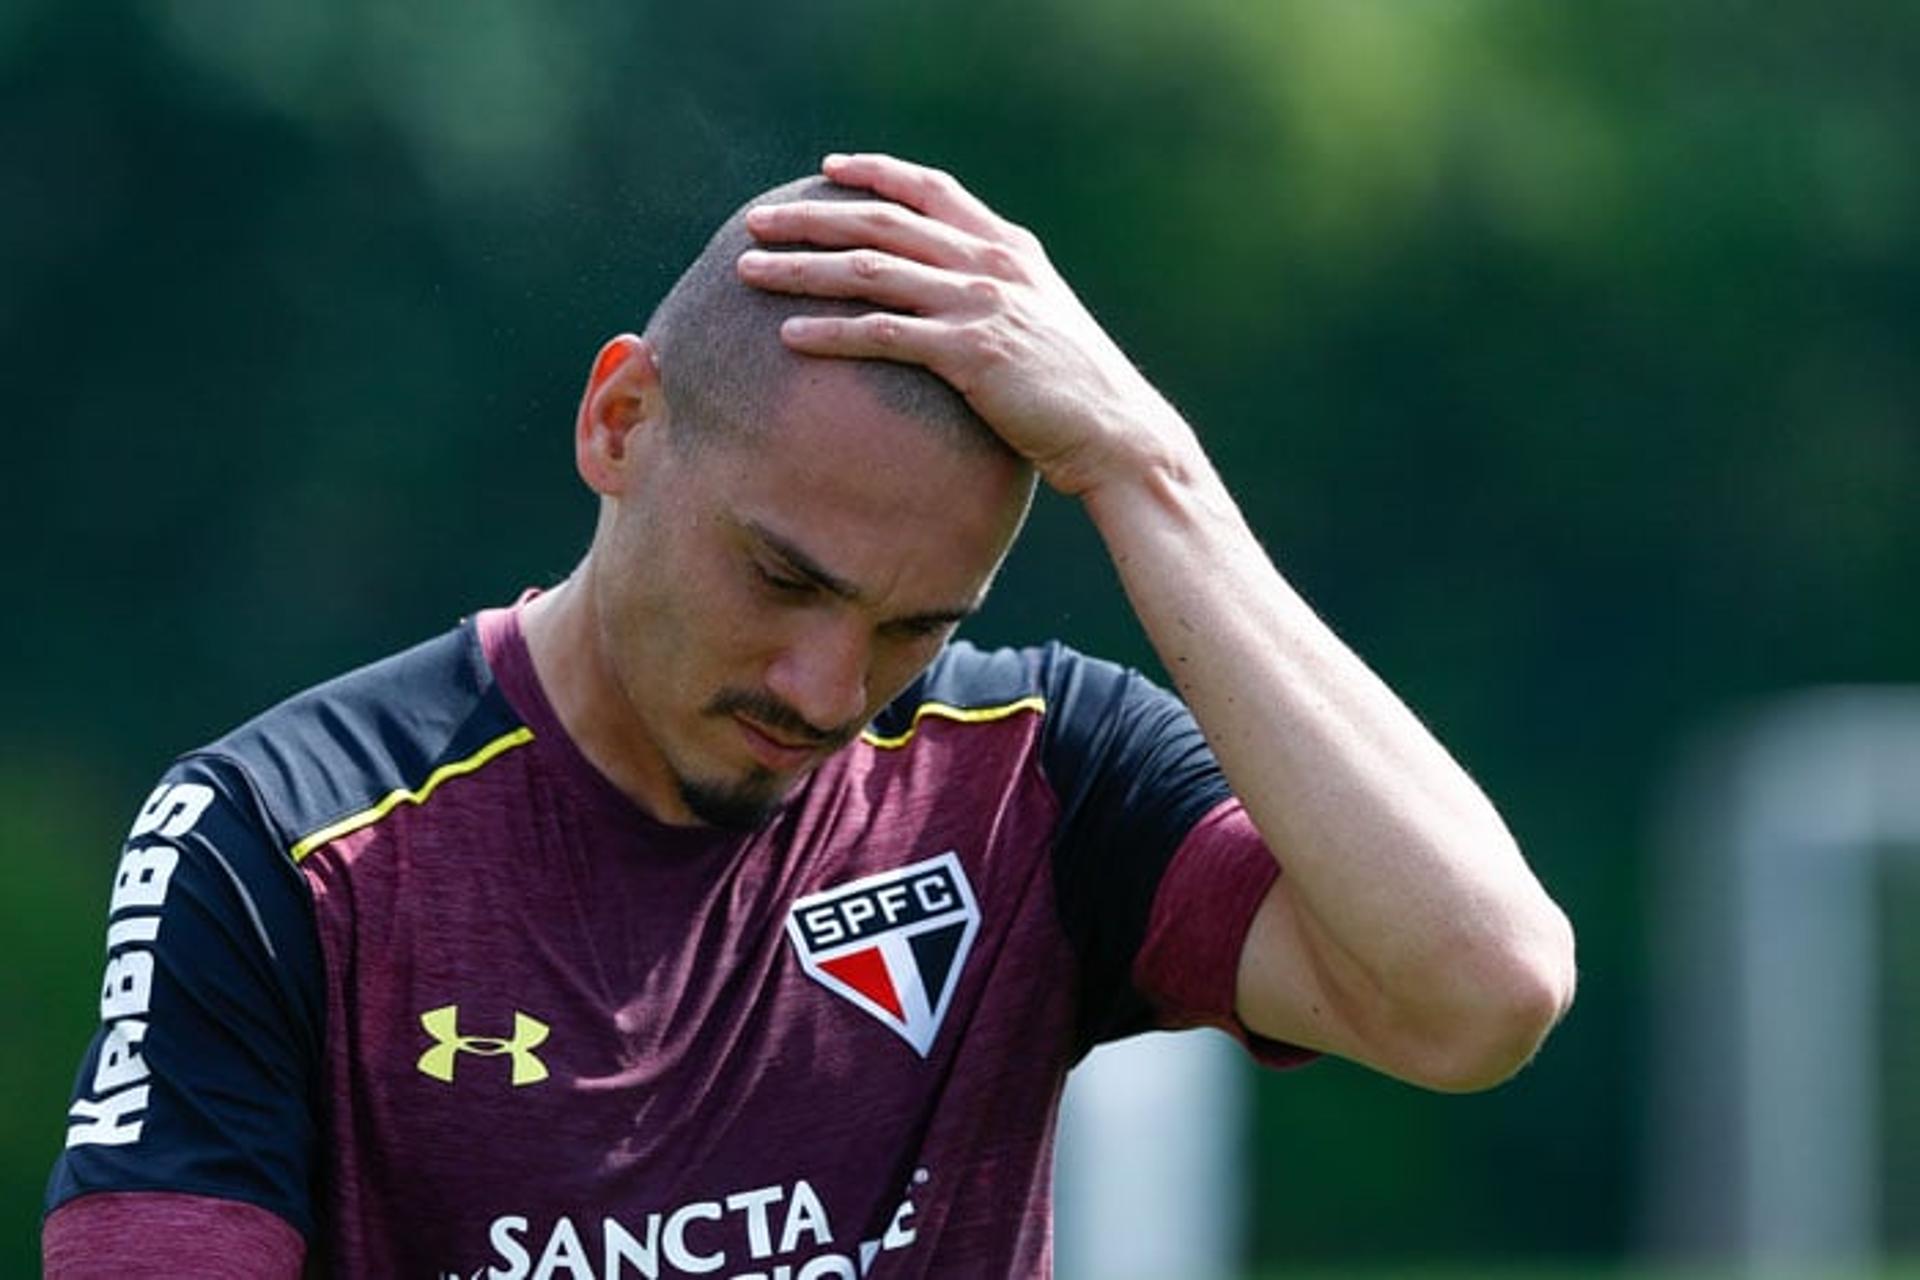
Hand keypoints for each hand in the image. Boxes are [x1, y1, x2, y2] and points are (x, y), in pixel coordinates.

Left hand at [737, 152, 1189, 496]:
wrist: (1115, 432)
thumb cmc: (1073, 388)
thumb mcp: (1039, 318)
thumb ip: (996, 290)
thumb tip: (951, 291)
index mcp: (1008, 247)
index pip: (931, 190)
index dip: (876, 173)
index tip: (829, 168)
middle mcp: (991, 263)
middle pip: (882, 223)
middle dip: (811, 218)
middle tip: (757, 221)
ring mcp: (980, 304)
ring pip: (870, 271)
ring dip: (802, 269)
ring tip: (748, 271)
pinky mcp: (970, 353)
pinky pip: (883, 334)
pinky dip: (831, 332)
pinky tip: (789, 336)